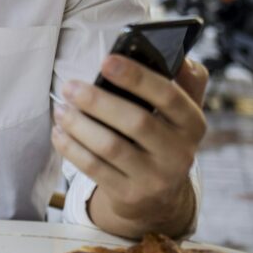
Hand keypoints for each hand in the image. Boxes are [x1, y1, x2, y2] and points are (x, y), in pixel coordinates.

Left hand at [52, 55, 207, 237]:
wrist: (159, 196)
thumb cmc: (162, 136)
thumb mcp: (181, 112)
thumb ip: (185, 80)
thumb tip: (178, 55)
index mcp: (193, 123)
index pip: (169, 96)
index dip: (137, 77)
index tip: (106, 60)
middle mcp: (180, 153)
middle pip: (136, 122)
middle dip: (98, 101)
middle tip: (69, 86)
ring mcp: (155, 178)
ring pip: (111, 147)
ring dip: (80, 125)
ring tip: (61, 109)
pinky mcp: (130, 196)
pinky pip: (95, 169)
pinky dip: (73, 148)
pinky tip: (59, 133)